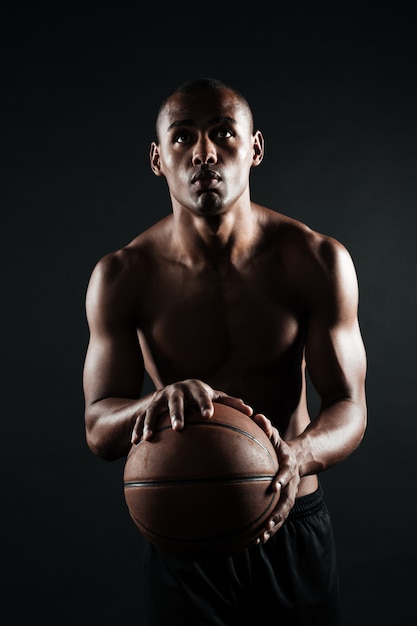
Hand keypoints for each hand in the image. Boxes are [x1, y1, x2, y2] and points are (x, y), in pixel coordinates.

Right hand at [131, 379, 252, 443]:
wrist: (171, 392)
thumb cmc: (200, 398)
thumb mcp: (213, 398)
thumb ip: (230, 404)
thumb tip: (252, 412)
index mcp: (194, 388)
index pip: (201, 394)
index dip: (205, 403)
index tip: (209, 415)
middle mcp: (176, 390)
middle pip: (175, 401)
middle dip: (176, 413)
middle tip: (180, 428)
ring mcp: (159, 398)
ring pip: (153, 410)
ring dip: (150, 423)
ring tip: (150, 438)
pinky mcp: (147, 407)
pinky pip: (140, 419)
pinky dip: (137, 430)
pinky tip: (135, 443)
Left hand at [252, 413, 300, 543]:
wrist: (300, 458)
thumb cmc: (282, 445)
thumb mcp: (276, 434)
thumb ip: (267, 427)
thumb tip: (257, 416)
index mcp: (289, 466)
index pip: (286, 473)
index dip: (281, 479)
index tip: (274, 487)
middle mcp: (291, 483)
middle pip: (287, 501)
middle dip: (278, 514)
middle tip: (267, 524)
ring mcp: (289, 494)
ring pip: (283, 513)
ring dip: (273, 527)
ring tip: (261, 539)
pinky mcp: (284, 502)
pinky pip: (277, 517)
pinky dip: (269, 529)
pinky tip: (256, 540)